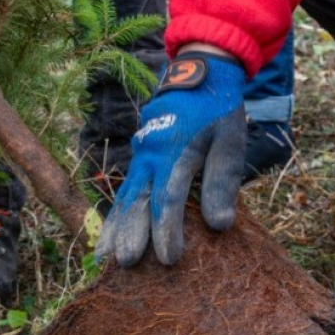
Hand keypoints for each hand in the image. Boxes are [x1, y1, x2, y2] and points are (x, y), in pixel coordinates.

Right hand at [96, 52, 244, 265]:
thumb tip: (219, 226)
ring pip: (124, 194)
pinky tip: (111, 231)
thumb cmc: (219, 110)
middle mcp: (151, 153)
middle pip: (136, 199)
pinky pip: (125, 186)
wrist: (201, 71)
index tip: (170, 259)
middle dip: (130, 233)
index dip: (167, 230)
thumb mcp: (229, 142)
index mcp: (175, 151)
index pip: (167, 199)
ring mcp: (141, 152)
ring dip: (115, 226)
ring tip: (105, 256)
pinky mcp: (139, 152)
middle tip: (124, 263)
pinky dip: (117, 211)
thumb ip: (222, 182)